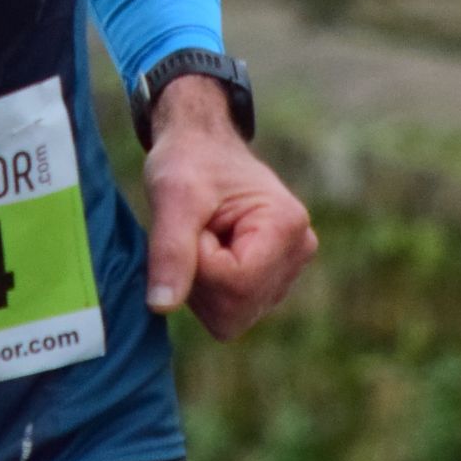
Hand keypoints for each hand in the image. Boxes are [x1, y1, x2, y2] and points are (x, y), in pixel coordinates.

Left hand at [140, 75, 316, 338]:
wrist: (200, 145)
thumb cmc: (189, 160)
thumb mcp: (173, 195)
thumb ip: (170, 250)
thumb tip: (161, 306)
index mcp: (287, 227)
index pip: (236, 285)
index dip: (199, 263)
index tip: (195, 225)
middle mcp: (298, 253)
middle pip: (236, 310)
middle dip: (201, 278)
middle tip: (196, 232)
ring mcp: (287, 271)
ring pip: (231, 316)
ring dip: (202, 284)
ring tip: (203, 237)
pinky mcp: (270, 282)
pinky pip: (229, 312)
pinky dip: (208, 288)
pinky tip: (209, 251)